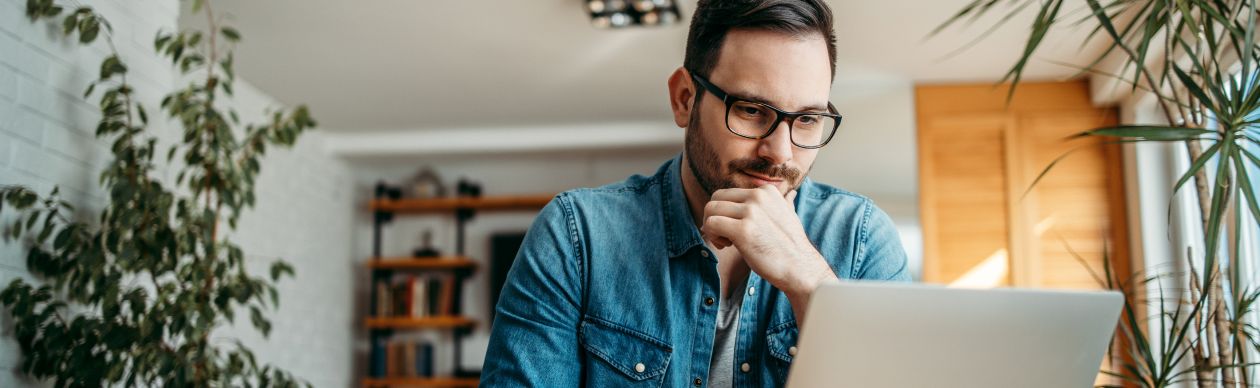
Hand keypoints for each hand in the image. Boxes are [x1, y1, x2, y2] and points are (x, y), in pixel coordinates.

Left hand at [699, 185, 835, 298]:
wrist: (800, 269)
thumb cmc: (790, 247)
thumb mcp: (789, 215)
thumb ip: (783, 203)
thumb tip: (791, 194)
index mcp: (766, 190)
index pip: (729, 193)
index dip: (725, 211)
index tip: (734, 228)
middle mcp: (758, 196)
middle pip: (716, 197)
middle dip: (713, 216)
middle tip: (723, 236)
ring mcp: (751, 212)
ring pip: (710, 209)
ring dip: (711, 228)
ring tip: (724, 242)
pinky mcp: (743, 230)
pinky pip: (711, 224)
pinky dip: (711, 236)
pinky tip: (725, 246)